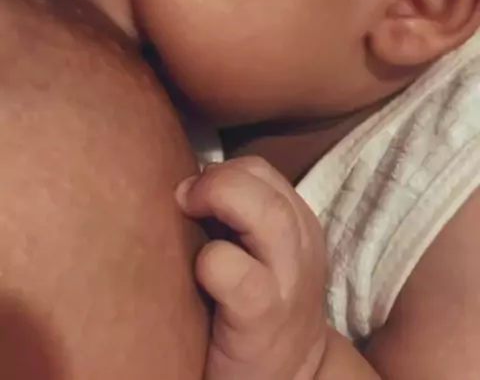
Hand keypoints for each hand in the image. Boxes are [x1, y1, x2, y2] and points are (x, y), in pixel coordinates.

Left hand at [176, 156, 327, 379]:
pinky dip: (213, 261)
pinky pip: (240, 275)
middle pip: (263, 179)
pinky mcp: (264, 320)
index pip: (260, 170)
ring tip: (188, 216)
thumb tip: (182, 182)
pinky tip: (199, 271)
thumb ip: (234, 216)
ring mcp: (287, 283)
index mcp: (297, 224)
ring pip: (268, 215)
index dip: (221, 170)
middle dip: (217, 178)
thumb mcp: (258, 254)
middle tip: (183, 200)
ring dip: (219, 200)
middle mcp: (300, 247)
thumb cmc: (252, 309)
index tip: (191, 194)